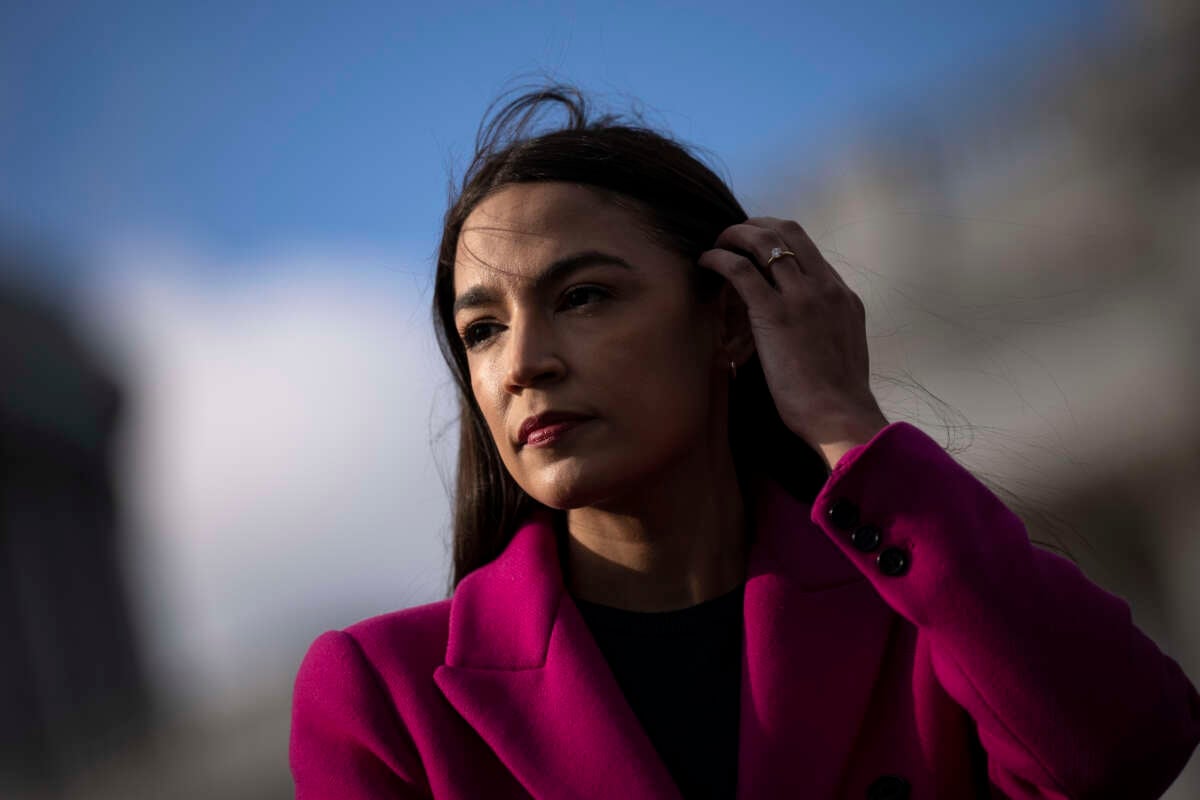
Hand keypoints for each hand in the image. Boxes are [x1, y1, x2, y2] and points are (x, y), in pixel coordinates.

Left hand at [698, 217, 887, 465]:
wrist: (840, 414)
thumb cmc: (838, 396)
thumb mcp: (842, 348)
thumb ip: (827, 326)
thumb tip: (806, 328)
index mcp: (842, 295)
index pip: (808, 249)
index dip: (778, 240)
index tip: (757, 245)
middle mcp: (824, 287)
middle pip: (788, 232)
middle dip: (757, 225)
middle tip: (734, 235)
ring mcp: (801, 296)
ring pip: (764, 242)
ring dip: (735, 235)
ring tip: (717, 243)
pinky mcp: (774, 313)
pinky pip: (741, 270)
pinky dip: (720, 259)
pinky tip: (707, 263)